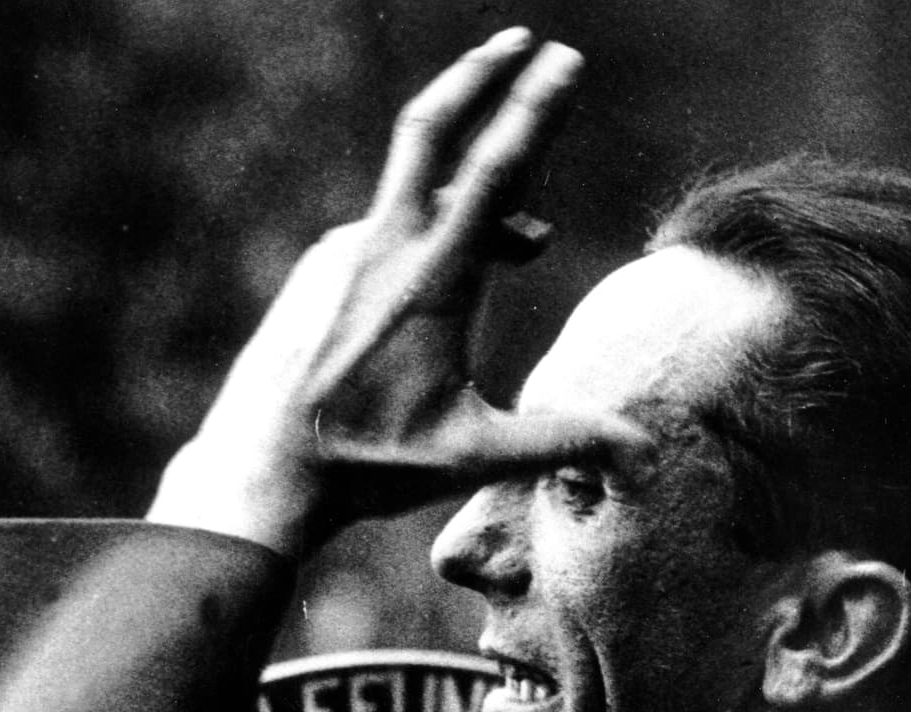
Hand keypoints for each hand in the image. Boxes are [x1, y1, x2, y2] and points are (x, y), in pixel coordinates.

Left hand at [149, 28, 650, 553]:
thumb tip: (642, 454)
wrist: (268, 469)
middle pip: (431, 127)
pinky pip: (390, 228)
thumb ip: (559, 442)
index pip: (494, 173)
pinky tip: (462, 276)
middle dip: (481, 76)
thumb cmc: (372, 466)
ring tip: (527, 241)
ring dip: (473, 184)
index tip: (565, 60)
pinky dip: (435, 227)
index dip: (534, 109)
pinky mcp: (324, 272)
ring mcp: (347, 255)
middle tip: (523, 39)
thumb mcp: (474, 457)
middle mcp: (385, 250)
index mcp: (432, 282)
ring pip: (417, 188)